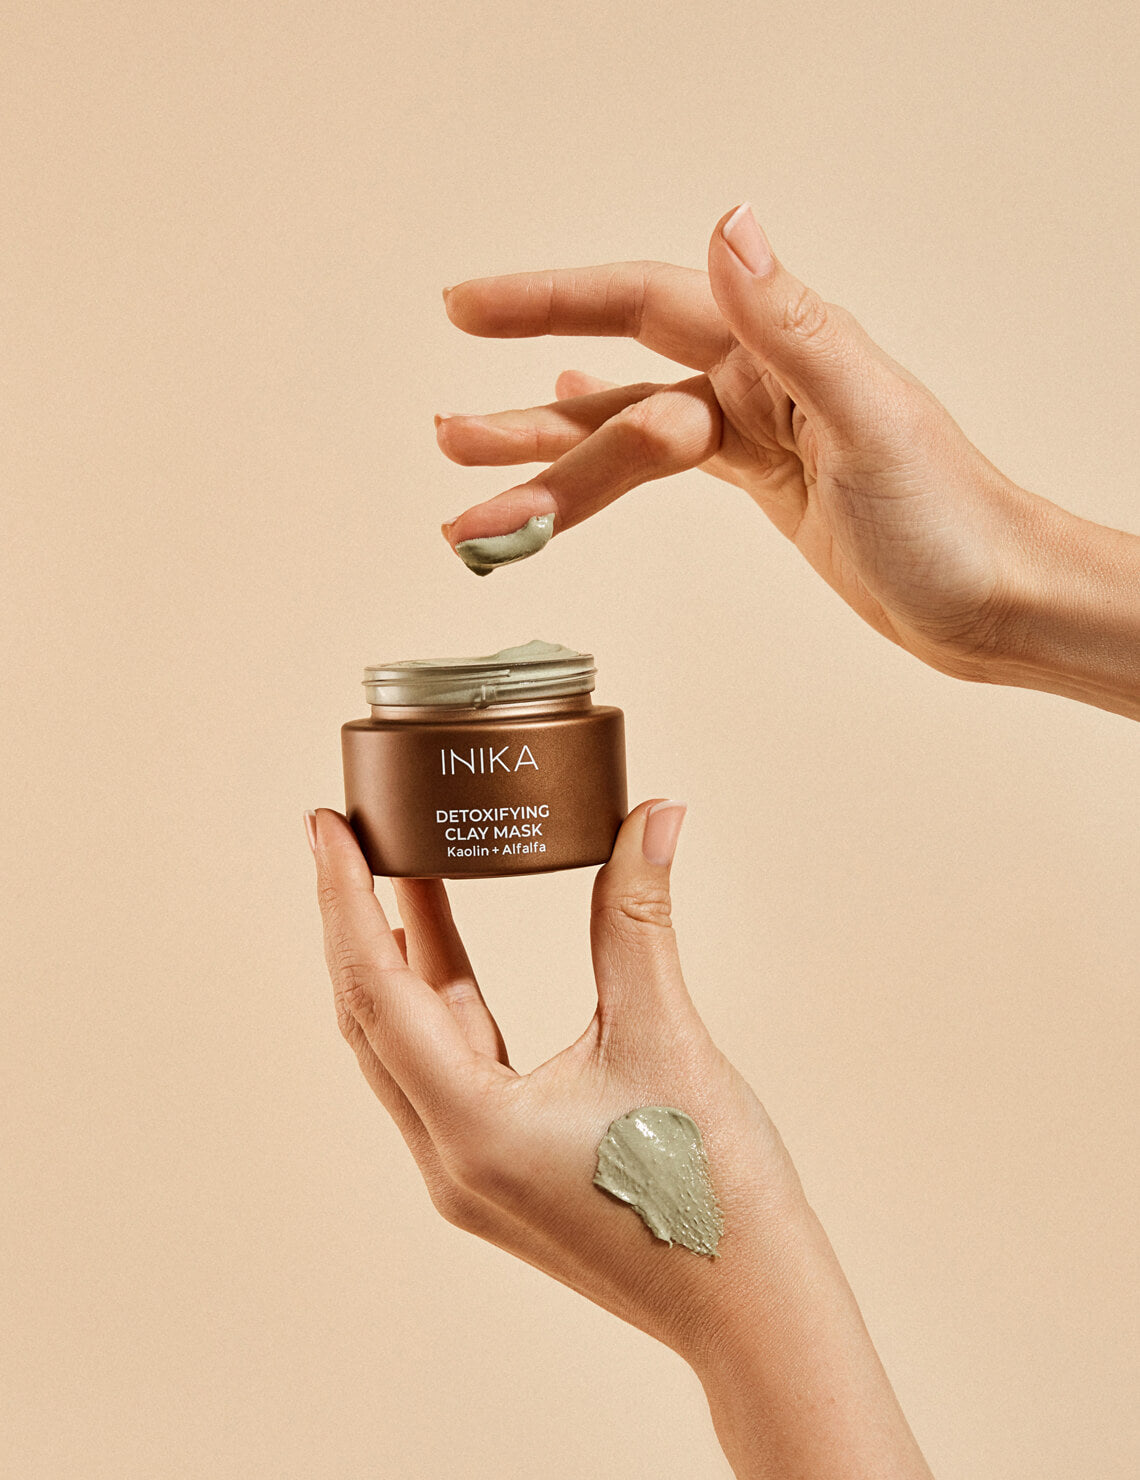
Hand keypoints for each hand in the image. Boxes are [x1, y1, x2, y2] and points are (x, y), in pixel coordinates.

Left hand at [308, 801, 931, 1478]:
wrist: (755, 1312)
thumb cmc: (713, 1191)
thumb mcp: (665, 1037)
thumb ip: (640, 917)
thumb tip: (654, 815)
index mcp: (473, 1128)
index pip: (377, 989)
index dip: (344, 897)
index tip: (325, 825)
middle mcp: (450, 1160)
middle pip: (370, 1018)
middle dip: (355, 919)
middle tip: (349, 834)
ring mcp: (468, 1177)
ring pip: (404, 1046)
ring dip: (400, 959)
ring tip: (399, 871)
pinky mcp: (497, 1176)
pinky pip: (444, 1072)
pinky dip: (440, 1004)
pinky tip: (445, 958)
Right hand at [437, 205, 1139, 718]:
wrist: (996, 599)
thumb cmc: (954, 521)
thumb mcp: (872, 420)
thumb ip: (796, 327)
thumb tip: (727, 225)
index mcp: (780, 350)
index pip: (642, 303)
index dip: (549, 302)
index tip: (467, 307)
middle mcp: (760, 379)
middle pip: (615, 382)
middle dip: (521, 405)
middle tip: (442, 427)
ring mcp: (758, 431)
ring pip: (626, 435)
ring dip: (545, 457)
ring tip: (468, 478)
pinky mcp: (762, 480)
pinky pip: (661, 459)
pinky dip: (604, 450)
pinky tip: (567, 436)